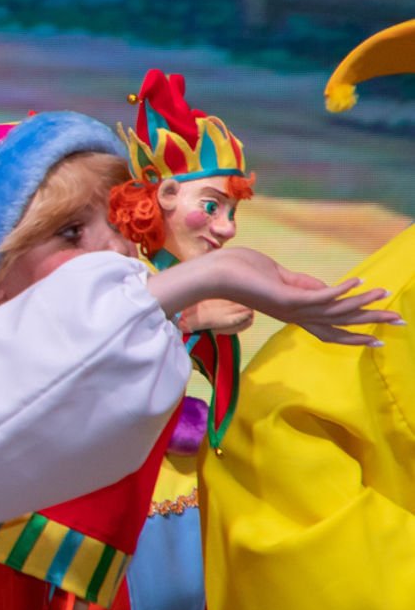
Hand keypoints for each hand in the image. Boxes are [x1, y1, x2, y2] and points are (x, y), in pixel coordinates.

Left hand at [150, 247, 399, 345]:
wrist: (212, 274)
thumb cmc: (240, 271)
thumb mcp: (278, 277)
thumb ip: (302, 284)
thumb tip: (327, 288)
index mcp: (294, 313)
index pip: (330, 328)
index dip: (355, 334)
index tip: (379, 338)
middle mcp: (296, 315)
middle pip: (340, 325)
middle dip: (370, 324)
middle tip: (400, 323)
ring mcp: (291, 308)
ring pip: (335, 311)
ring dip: (362, 303)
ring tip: (386, 297)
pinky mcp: (286, 298)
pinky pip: (321, 296)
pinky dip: (341, 290)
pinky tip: (359, 282)